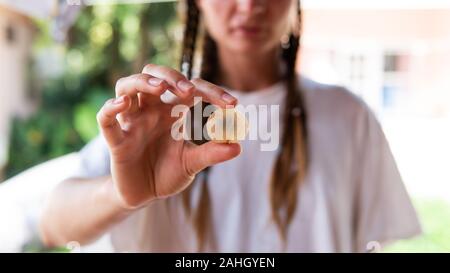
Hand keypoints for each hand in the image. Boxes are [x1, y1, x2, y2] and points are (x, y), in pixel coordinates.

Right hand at [96, 64, 240, 208]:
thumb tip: (237, 146)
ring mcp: (132, 122)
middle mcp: (151, 110)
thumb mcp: (192, 163)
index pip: (191, 89)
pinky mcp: (117, 140)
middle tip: (189, 91)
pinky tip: (122, 104)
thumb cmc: (168, 173)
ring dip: (143, 82)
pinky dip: (110, 108)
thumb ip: (211, 153)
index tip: (233, 104)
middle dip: (171, 77)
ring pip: (126, 86)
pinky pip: (106, 119)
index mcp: (172, 112)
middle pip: (154, 75)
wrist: (144, 195)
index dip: (212, 92)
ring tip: (162, 88)